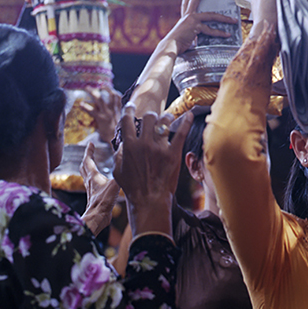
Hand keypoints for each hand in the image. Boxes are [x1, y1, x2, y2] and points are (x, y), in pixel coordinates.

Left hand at [80, 88, 122, 145]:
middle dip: (105, 88)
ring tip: (87, 88)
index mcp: (119, 111)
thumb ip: (114, 115)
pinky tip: (81, 104)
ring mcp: (107, 114)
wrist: (115, 143)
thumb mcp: (118, 123)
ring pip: (100, 100)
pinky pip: (92, 111)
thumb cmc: (115, 134)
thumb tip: (106, 109)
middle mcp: (113, 111)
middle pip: (111, 95)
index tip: (107, 88)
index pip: (118, 98)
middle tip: (98, 85)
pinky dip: (85, 107)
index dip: (113, 91)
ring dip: (93, 92)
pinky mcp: (100, 119)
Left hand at [80, 144, 120, 235]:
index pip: (88, 160)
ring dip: (88, 168)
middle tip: (90, 153)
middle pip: (84, 167)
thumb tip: (124, 156)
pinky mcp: (94, 196)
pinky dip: (93, 178)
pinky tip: (99, 182)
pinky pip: (91, 183)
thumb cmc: (104, 201)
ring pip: (86, 175)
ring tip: (92, 165)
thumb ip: (120, 170)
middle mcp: (89, 181)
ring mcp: (90, 189)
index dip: (89, 151)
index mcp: (93, 176)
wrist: (98, 217)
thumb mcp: (114, 184)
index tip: (91, 144)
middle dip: (87, 158)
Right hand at [114, 105, 193, 237]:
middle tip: (153, 119)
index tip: (132, 107)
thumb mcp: (118, 171)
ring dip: (166, 117)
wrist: (150, 201)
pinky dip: (186, 122)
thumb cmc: (133, 189)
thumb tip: (121, 145)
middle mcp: (144, 143)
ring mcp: (159, 148)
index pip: (128, 120)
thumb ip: (119, 155)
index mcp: (129, 145)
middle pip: (149, 118)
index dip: (129, 110)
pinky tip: (189, 115)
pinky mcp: (173, 154)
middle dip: (151, 116)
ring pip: (164, 122)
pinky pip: (181, 133)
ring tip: (168, 117)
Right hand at [168, 0, 237, 54]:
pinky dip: (220, 33)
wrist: (171, 46)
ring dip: (224, 18)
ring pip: (211, 15)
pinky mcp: (195, 26)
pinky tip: (227, 34)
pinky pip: (210, 29)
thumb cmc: (176, 44)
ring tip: (233, 20)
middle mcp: (187, 15)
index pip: (185, 4)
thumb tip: (196, 37)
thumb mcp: (184, 35)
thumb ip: (191, 33)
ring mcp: (192, 19)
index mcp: (184, 17)